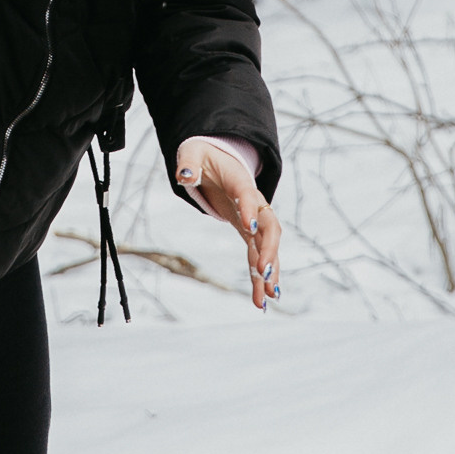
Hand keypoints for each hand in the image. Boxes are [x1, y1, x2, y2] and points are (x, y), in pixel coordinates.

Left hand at [175, 140, 282, 309]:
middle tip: (265, 273)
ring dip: (269, 272)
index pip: (249, 196)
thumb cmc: (205, 156)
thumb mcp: (193, 153)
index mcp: (240, 181)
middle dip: (270, 251)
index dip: (249, 210)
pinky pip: (257, 256)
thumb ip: (189, 163)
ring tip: (269, 298)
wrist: (219, 158)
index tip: (247, 227)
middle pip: (269, 227)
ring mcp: (254, 220)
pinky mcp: (249, 232)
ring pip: (266, 247)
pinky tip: (260, 300)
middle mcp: (254, 204)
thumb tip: (184, 176)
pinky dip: (259, 278)